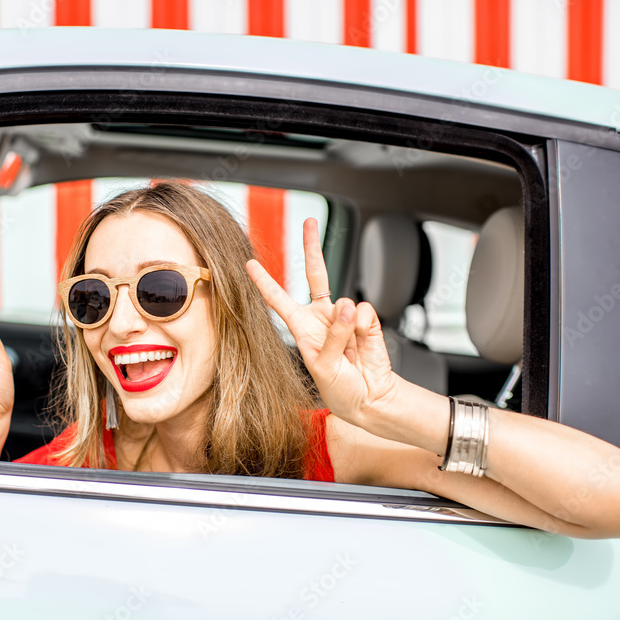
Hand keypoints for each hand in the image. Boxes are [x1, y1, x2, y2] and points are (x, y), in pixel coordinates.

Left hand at [246, 218, 399, 425]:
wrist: (370, 398)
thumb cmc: (340, 388)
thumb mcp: (324, 367)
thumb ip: (334, 337)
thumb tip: (349, 307)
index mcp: (302, 327)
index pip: (279, 300)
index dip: (264, 282)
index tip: (249, 264)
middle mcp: (322, 316)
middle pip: (316, 274)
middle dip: (312, 246)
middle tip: (309, 220)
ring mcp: (345, 317)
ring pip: (345, 302)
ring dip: (347, 328)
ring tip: (350, 353)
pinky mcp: (367, 320)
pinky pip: (365, 312)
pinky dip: (364, 328)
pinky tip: (363, 345)